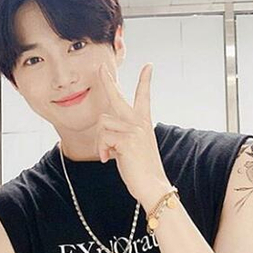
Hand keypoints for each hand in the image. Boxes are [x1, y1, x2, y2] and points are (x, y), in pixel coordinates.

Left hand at [95, 63, 170, 211]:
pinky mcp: (126, 140)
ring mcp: (134, 130)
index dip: (145, 81)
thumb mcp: (132, 148)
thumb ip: (121, 135)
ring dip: (100, 141)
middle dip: (108, 81)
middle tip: (101, 67)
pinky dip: (101, 150)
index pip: (144, 97)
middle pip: (118, 98)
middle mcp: (139, 123)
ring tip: (107, 154)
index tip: (148, 66)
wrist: (152, 186)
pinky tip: (107, 159)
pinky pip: (103, 138)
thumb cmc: (140, 170)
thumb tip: (106, 133)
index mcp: (143, 123)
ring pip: (103, 123)